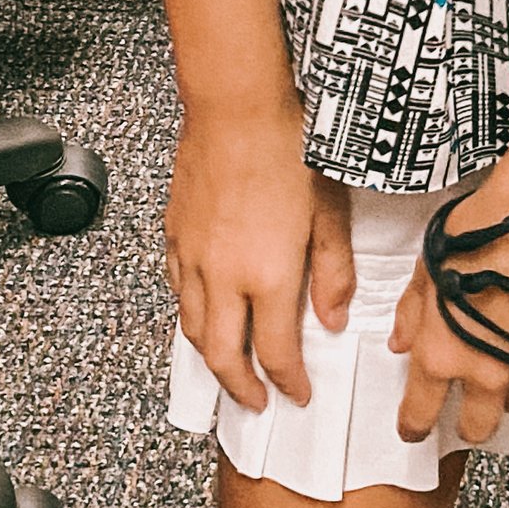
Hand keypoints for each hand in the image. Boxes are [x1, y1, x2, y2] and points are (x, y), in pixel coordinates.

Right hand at [165, 108, 355, 414]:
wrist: (237, 104)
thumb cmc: (289, 145)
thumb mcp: (330, 211)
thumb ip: (332, 272)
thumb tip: (333, 318)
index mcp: (267, 274)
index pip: (275, 351)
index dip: (288, 381)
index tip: (297, 394)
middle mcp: (223, 275)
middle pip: (222, 355)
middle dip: (240, 389)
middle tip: (257, 402)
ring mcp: (193, 256)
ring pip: (191, 327)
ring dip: (211, 358)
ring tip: (230, 368)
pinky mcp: (175, 234)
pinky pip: (177, 290)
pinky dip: (191, 314)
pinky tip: (204, 310)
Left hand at [391, 164, 508, 448]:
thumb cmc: (479, 231)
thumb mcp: (428, 268)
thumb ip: (412, 313)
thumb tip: (400, 343)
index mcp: (441, 353)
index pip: (420, 412)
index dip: (414, 426)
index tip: (413, 429)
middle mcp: (484, 370)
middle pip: (476, 428)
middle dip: (469, 426)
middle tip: (468, 414)